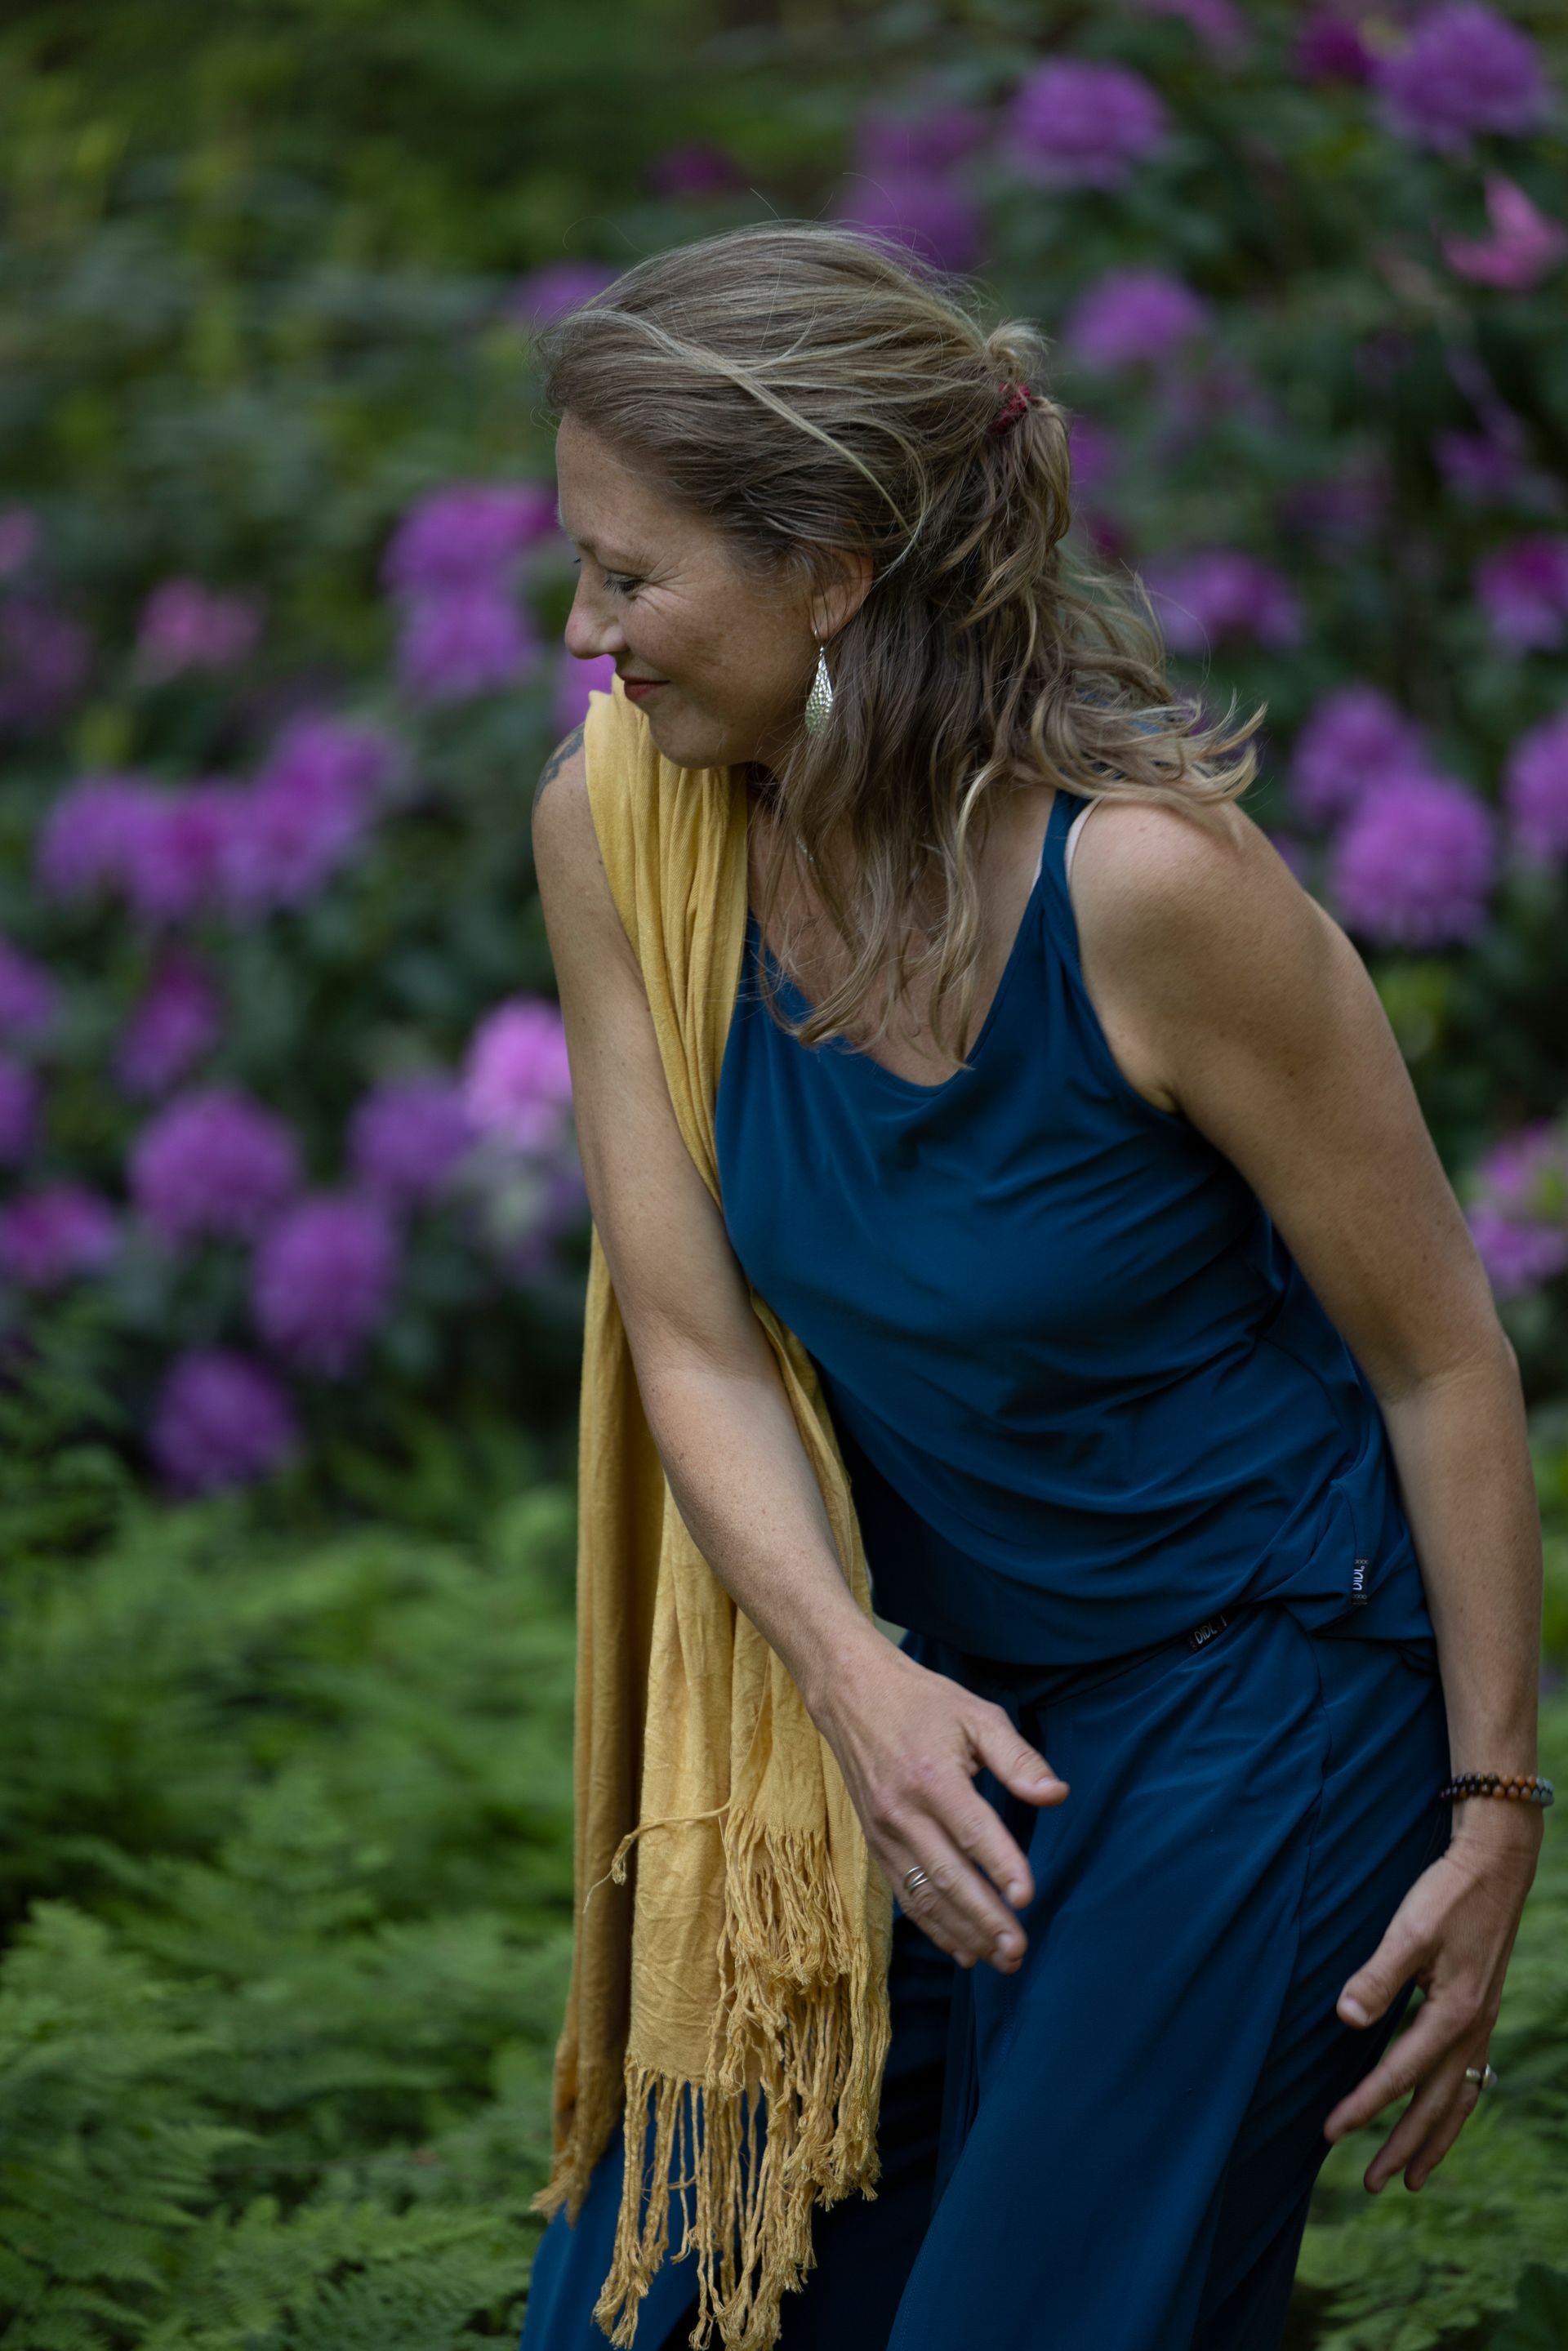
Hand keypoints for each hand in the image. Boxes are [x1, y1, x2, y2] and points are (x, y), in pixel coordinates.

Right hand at [810, 1627, 1068, 1973]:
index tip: (1026, 1898)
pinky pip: (905, 1895)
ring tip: (999, 1959)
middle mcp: (902, 1811)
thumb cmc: (923, 1702)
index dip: (1000, 1865)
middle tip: (1018, 1949)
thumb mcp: (976, 1715)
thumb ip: (1018, 1759)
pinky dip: (934, 1927)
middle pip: (947, 1876)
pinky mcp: (875, 1844)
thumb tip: (1056, 1796)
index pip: (971, 1830)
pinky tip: (963, 1948)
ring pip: (925, 1896)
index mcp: (931, 1775)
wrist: (852, 1694)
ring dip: (963, 1933)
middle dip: (985, 1918)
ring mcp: (884, 1832)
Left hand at [1323, 1808, 1540, 2191]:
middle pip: (1434, 2105)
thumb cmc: (1447, 1894)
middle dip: (1403, 2146)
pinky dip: (1454, 2108)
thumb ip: (1378, 1976)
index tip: (1330, 2133)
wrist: (1495, 1865)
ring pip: (1458, 2099)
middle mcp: (1471, 2029)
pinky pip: (1470, 2079)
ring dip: (1434, 2139)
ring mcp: (1482, 2024)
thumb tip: (1347, 2019)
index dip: (1363, 2106)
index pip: (1398, 2074)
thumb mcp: (1409, 1930)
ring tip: (1413, 2177)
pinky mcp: (1482, 2012)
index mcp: (1452, 2014)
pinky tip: (1444, 2116)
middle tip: (1374, 2184)